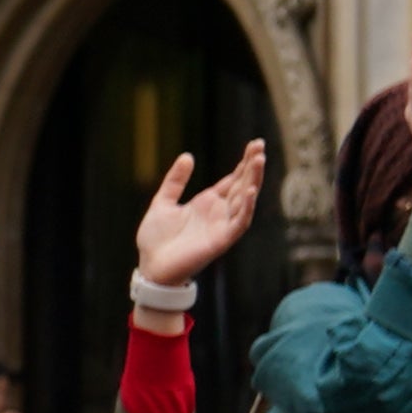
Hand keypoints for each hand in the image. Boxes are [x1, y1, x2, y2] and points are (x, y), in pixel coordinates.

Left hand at [133, 136, 272, 292]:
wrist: (151, 268)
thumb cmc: (156, 240)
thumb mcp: (162, 202)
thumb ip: (175, 181)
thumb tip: (188, 156)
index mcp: (207, 203)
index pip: (232, 179)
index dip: (243, 163)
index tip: (254, 144)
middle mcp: (219, 213)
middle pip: (242, 185)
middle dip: (252, 166)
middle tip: (260, 145)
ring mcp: (222, 226)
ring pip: (245, 200)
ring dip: (253, 181)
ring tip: (259, 161)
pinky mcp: (221, 240)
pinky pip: (239, 223)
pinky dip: (247, 208)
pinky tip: (251, 191)